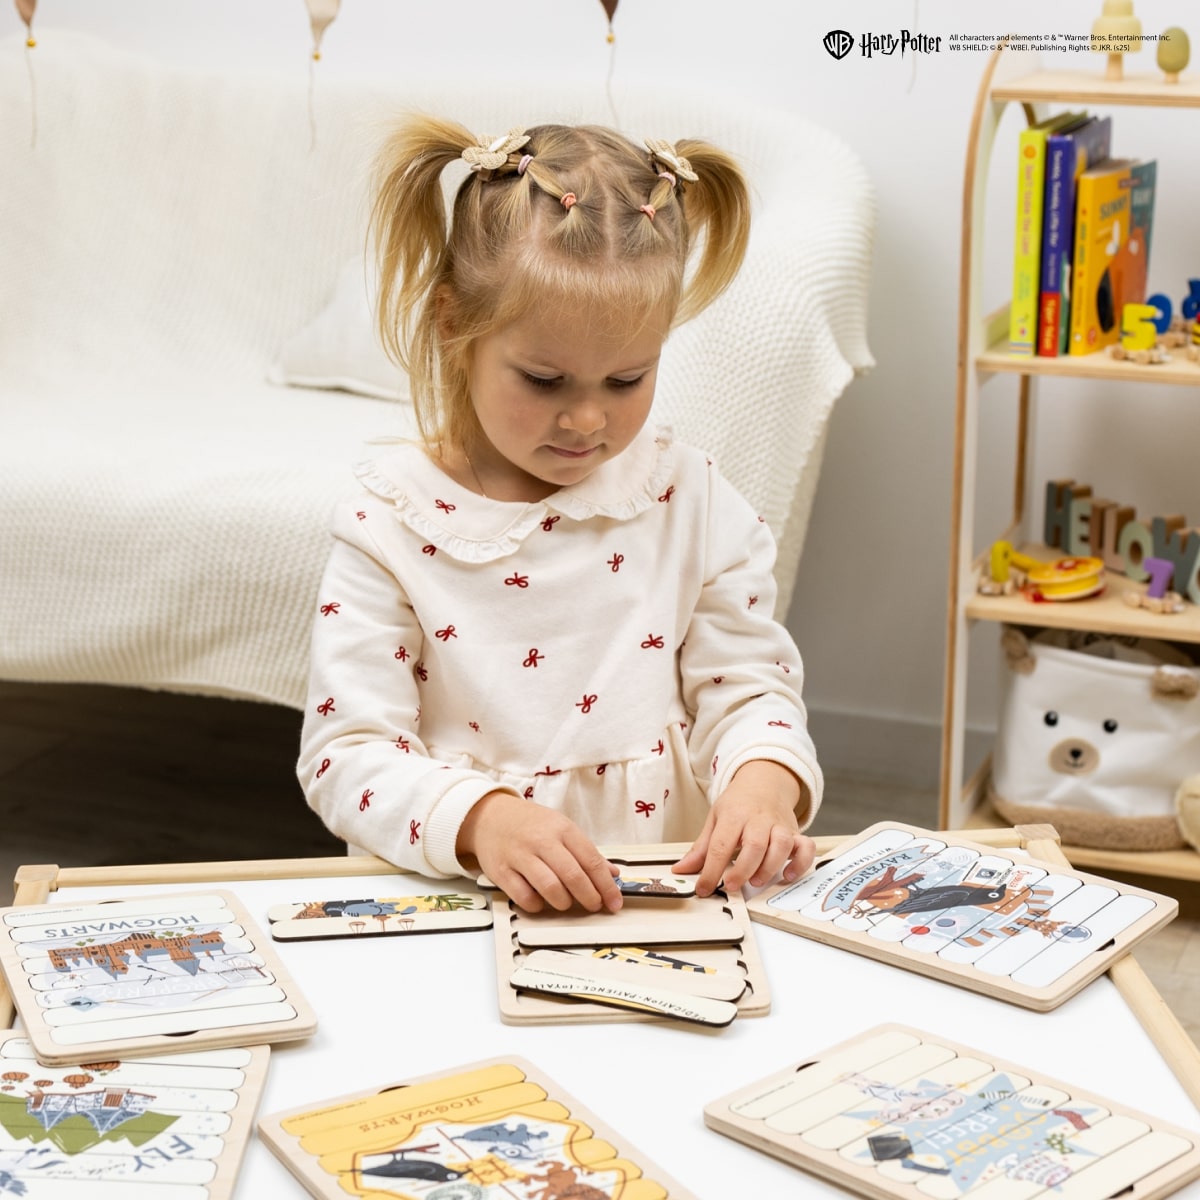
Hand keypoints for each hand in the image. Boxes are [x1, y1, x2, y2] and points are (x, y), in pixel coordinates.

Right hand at [457, 791, 621, 913]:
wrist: (489, 816)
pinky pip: (524, 897)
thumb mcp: (561, 828)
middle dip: (589, 897)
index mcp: (562, 828)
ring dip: (564, 902)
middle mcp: (542, 840)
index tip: (615, 903)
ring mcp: (520, 855)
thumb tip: (612, 874)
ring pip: (550, 888)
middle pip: (573, 876)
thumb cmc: (530, 824)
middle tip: (594, 906)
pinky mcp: (501, 871)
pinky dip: (537, 905)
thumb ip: (586, 852)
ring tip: (566, 903)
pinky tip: (540, 900)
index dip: (606, 886)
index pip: (591, 860)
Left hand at [673, 760, 813, 896]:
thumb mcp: (715, 819)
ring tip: (756, 880)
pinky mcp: (795, 832)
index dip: (711, 871)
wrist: (764, 781)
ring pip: (781, 845)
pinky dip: (801, 863)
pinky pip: (806, 847)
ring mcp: (779, 825)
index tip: (704, 888)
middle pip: (754, 845)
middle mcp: (758, 820)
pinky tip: (788, 875)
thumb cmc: (738, 804)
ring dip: (769, 867)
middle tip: (732, 886)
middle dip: (743, 870)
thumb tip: (681, 870)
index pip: (720, 845)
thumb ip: (701, 848)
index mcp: (733, 816)